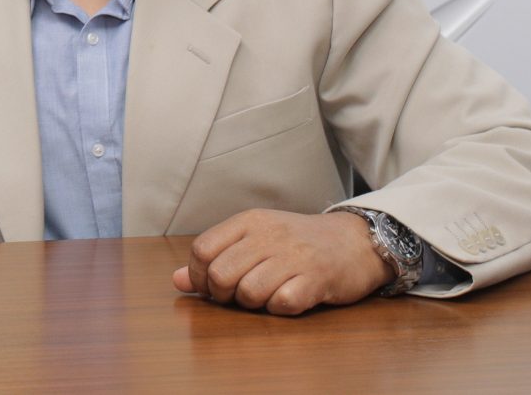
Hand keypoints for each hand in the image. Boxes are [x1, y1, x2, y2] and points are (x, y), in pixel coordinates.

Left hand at [171, 209, 392, 314]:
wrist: (355, 241)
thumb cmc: (296, 243)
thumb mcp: (254, 240)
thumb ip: (216, 257)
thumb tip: (176, 281)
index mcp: (248, 221)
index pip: (202, 249)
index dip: (199, 276)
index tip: (212, 286)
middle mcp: (269, 235)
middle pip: (222, 274)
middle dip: (223, 295)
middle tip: (238, 296)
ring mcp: (294, 256)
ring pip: (249, 292)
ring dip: (252, 304)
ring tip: (265, 295)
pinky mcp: (317, 278)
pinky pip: (282, 303)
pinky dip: (279, 309)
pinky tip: (288, 299)